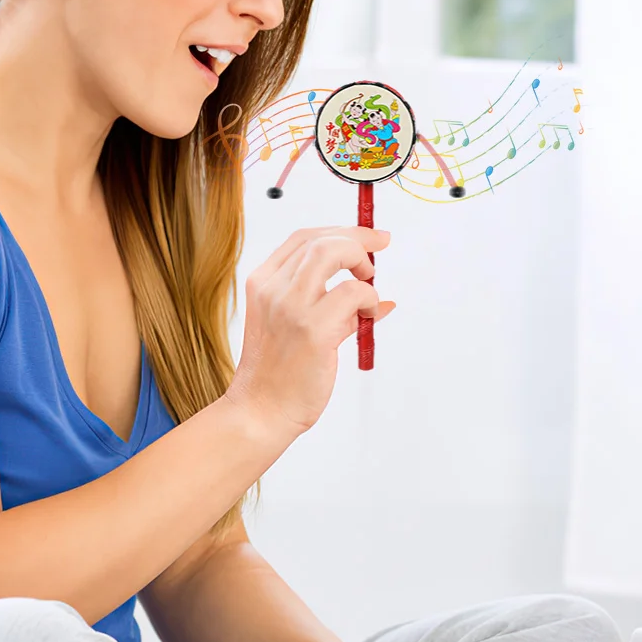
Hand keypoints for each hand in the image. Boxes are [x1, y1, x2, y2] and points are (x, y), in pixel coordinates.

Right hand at [228, 227, 395, 436]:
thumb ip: (329, 306)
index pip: (303, 238)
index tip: (366, 236)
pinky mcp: (312, 329)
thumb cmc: (279, 374)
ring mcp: (291, 307)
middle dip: (358, 237)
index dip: (339, 230)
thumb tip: (374, 297)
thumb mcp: (294, 327)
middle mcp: (273, 289)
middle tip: (380, 247)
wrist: (261, 410)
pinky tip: (367, 316)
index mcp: (263, 283)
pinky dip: (369, 299)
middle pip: (321, 239)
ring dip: (361, 262)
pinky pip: (352, 293)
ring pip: (333, 253)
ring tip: (369, 286)